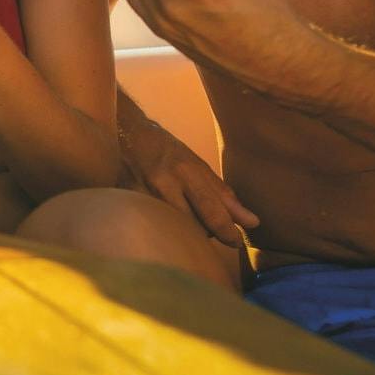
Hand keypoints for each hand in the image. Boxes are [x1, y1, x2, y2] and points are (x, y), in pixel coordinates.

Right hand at [120, 112, 258, 246]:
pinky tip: (162, 221)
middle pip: (192, 225)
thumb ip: (223, 195)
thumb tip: (252, 222)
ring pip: (171, 228)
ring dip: (183, 231)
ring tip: (183, 221)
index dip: (227, 231)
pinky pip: (151, 224)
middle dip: (204, 232)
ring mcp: (140, 192)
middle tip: (206, 228)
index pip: (211, 210)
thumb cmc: (164, 149)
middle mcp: (163, 182)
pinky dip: (161, 227)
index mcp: (185, 171)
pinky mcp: (124, 200)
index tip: (235, 242)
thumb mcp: (197, 165)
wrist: (123, 132)